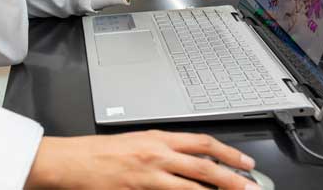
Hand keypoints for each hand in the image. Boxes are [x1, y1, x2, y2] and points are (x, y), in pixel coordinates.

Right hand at [25, 131, 258, 189]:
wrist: (70, 161)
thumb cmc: (98, 152)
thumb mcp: (134, 142)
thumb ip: (161, 149)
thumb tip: (188, 158)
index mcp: (156, 138)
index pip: (201, 143)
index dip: (228, 152)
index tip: (245, 162)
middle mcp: (156, 154)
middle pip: (204, 165)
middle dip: (232, 178)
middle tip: (251, 187)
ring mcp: (148, 176)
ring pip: (192, 186)